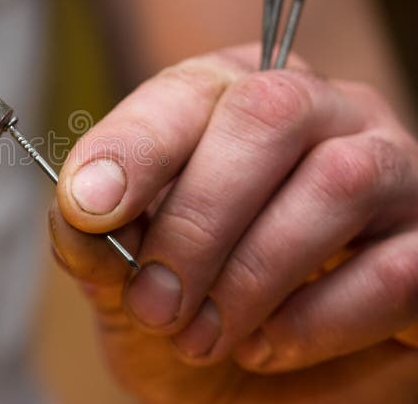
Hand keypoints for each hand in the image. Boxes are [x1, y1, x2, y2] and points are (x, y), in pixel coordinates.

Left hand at [50, 45, 417, 400]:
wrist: (251, 383)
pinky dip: (315, 319)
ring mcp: (390, 171)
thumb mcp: (120, 279)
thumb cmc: (185, 306)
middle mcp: (322, 114)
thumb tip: (78, 213)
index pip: (192, 90)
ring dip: (253, 272)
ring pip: (339, 181)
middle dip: (198, 216)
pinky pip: (394, 268)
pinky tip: (263, 344)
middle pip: (270, 114)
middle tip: (154, 301)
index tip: (88, 209)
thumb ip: (94, 241)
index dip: (136, 145)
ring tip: (202, 337)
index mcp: (237, 99)